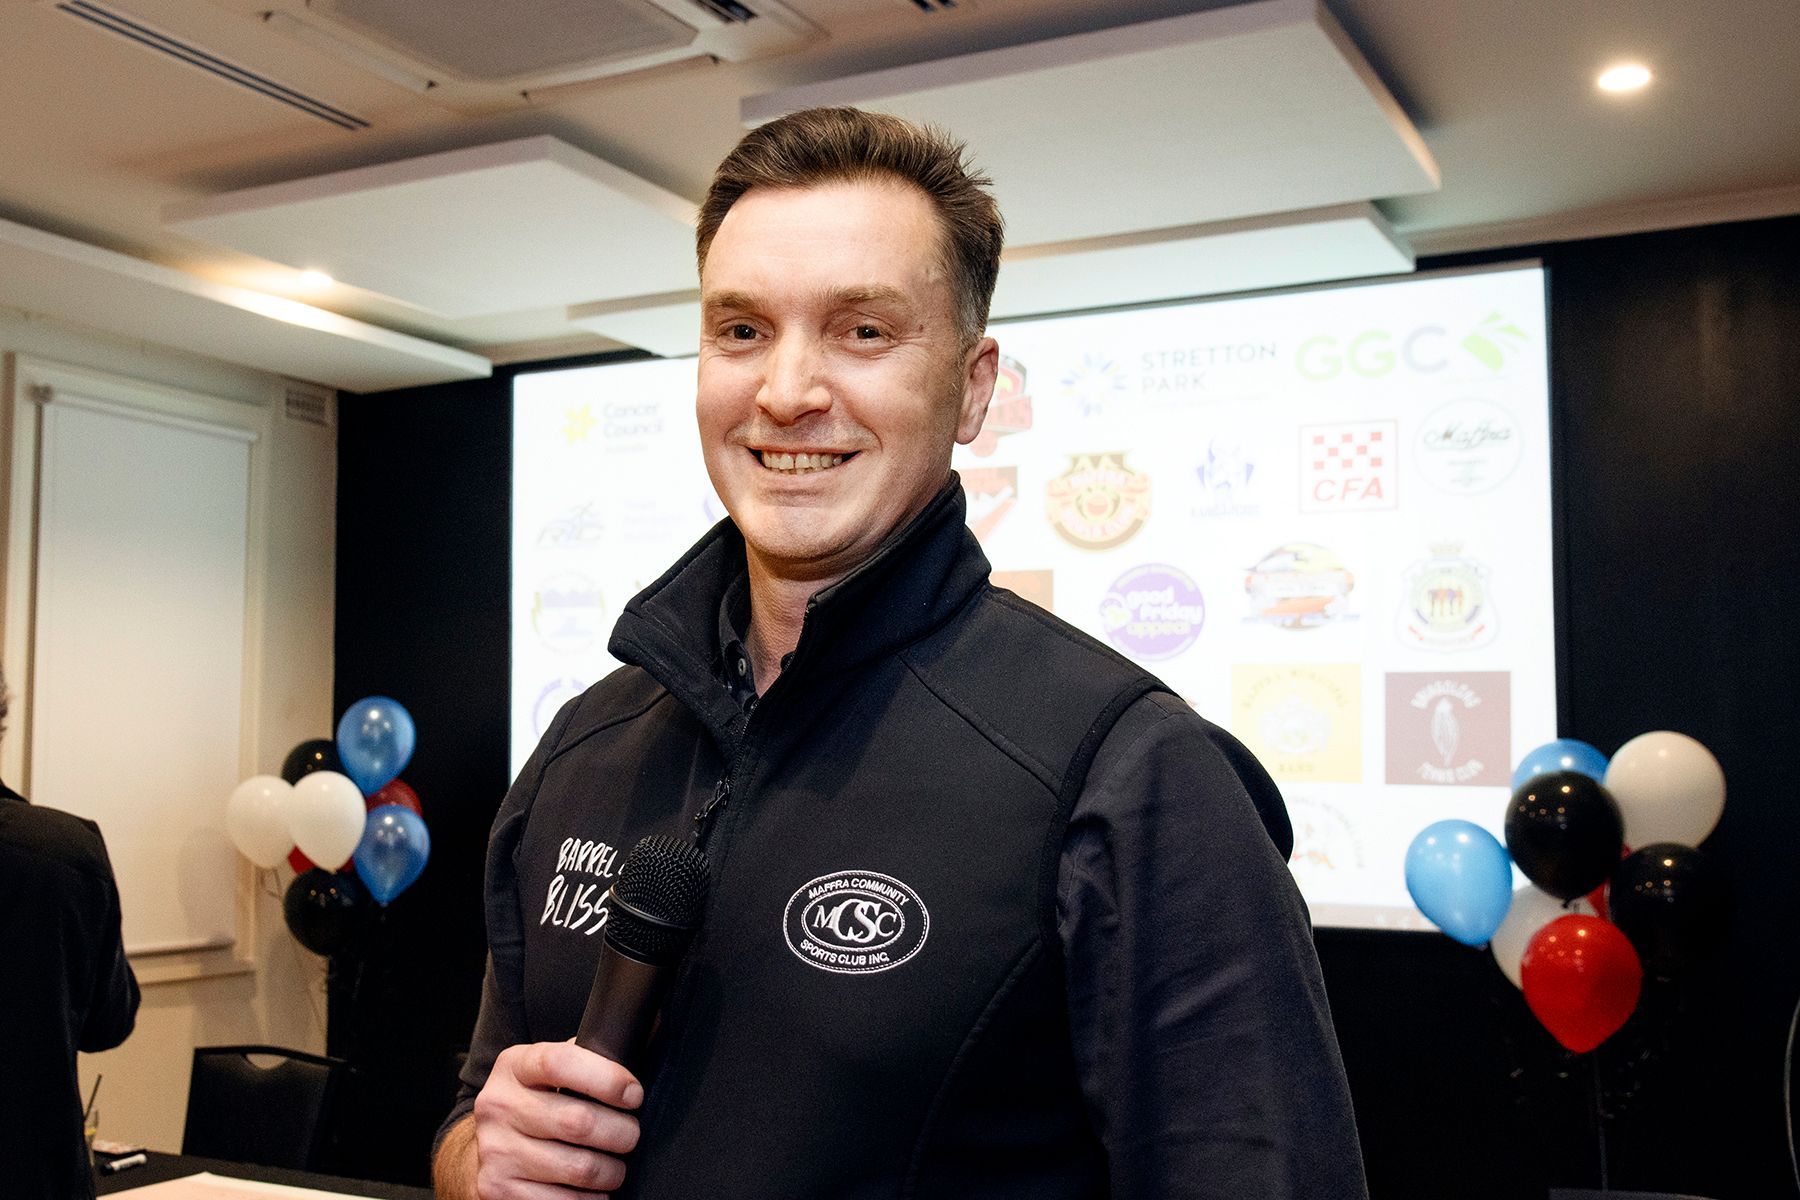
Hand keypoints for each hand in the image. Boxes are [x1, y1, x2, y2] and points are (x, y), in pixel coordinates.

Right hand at [470, 1040, 643, 1197]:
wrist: (487, 1145)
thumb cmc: (538, 1101)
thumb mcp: (553, 1069)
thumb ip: (595, 1051)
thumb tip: (651, 1024)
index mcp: (515, 1066)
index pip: (561, 1062)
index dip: (607, 1078)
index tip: (634, 1094)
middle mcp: (499, 1105)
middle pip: (578, 1121)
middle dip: (621, 1132)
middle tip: (631, 1135)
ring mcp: (496, 1150)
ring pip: (578, 1167)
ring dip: (611, 1171)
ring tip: (616, 1166)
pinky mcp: (498, 1189)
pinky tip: (595, 1190)